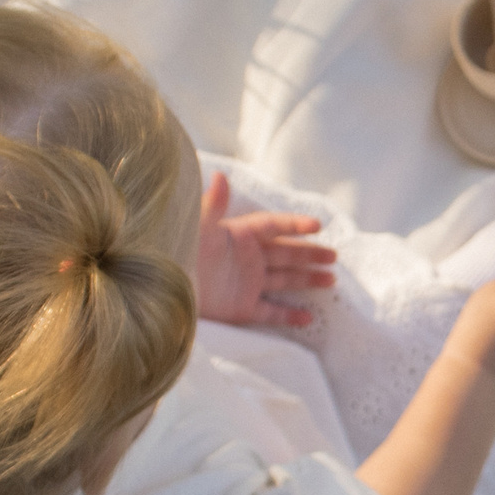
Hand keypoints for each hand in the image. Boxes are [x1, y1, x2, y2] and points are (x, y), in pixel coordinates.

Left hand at [190, 172, 336, 327]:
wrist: (160, 292)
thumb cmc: (177, 254)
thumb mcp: (196, 229)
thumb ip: (213, 205)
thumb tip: (221, 176)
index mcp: (238, 236)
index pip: (273, 226)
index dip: (295, 224)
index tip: (318, 225)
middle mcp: (246, 258)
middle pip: (285, 253)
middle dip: (310, 254)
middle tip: (334, 256)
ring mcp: (245, 284)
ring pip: (284, 280)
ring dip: (307, 280)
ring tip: (331, 281)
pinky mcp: (241, 308)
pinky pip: (270, 311)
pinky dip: (289, 314)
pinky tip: (309, 318)